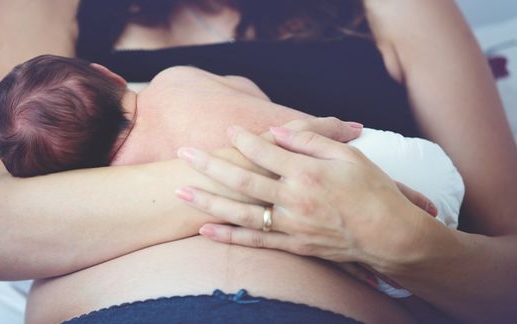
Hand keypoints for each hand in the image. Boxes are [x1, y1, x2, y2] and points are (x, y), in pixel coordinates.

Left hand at [176, 126, 434, 267]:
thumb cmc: (373, 192)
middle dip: (210, 164)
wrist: (389, 236)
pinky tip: (205, 230)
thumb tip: (279, 131)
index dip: (244, 138)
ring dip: (208, 200)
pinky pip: (255, 241)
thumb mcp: (349, 156)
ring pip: (240, 211)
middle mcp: (294, 198)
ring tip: (181, 190)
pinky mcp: (293, 244)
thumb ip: (313, 140)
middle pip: (243, 178)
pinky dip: (228, 236)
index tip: (228, 129)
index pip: (265, 151)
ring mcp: (291, 224)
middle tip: (184, 152)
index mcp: (307, 172)